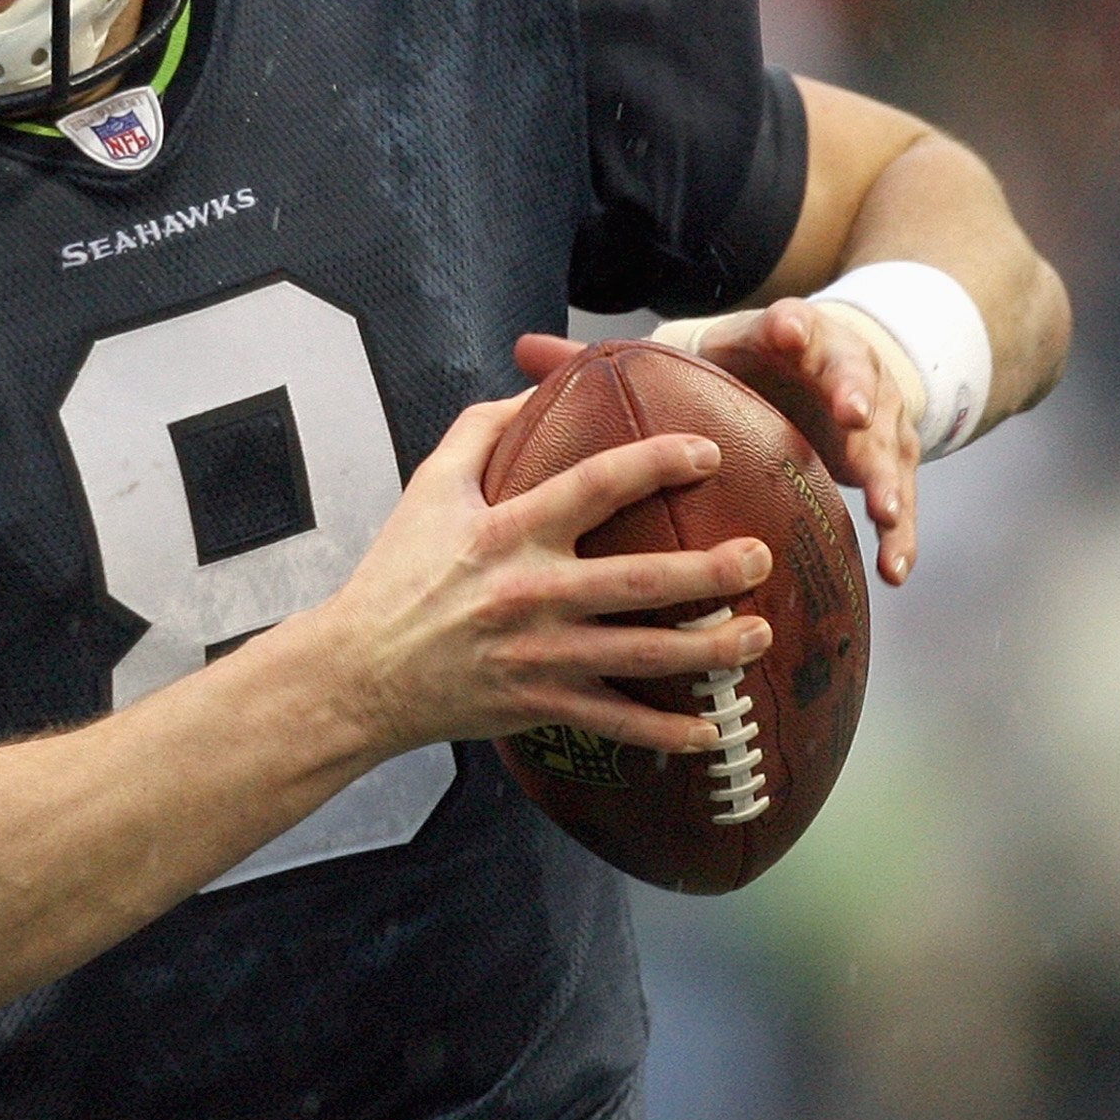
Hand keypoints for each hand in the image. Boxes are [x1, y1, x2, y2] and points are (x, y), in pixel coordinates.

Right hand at [304, 394, 774, 757]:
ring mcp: (540, 655)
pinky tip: (710, 731)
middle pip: (640, 580)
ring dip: (711, 648)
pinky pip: (616, 723)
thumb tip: (533, 387)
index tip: (707, 454)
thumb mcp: (427, 488)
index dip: (656, 464)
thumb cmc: (396, 573)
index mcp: (507, 533)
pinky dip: (666, 731)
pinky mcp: (540, 704)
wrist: (359, 671)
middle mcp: (530, 592)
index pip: (593, 486)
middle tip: (760, 555)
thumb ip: (479, 430)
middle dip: (711, 570)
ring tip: (760, 634)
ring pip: (644, 655)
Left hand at [516, 303, 920, 584]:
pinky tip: (892, 573)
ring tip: (880, 506)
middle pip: (854, 372)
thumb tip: (523, 349)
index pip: (791, 322)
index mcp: (781, 339)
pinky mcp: (890, 466)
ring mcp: (874, 419)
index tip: (784, 335)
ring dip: (887, 471)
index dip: (791, 328)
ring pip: (891, 439)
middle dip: (856, 390)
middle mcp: (836, 371)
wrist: (832, 365)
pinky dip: (902, 535)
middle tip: (852, 414)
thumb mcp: (692, 353)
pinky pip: (904, 504)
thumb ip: (616, 359)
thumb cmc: (738, 367)